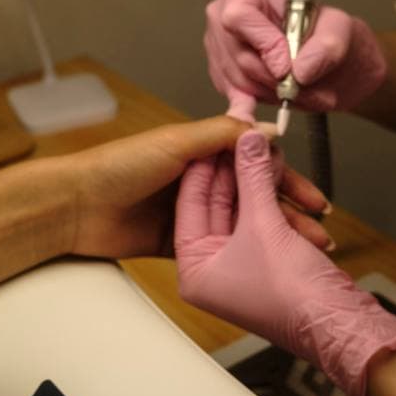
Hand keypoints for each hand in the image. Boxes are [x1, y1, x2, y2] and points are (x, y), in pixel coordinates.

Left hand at [62, 116, 331, 259]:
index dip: (286, 180)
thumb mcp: (177, 142)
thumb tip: (270, 132)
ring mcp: (191, 214)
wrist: (75, 208)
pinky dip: (247, 254)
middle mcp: (200, 182)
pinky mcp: (179, 243)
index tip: (314, 198)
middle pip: (255, 197)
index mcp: (202, 151)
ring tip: (305, 251)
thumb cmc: (118, 167)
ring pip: (244, 225)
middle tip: (319, 230)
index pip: (256, 164)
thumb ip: (225, 136)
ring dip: (275, 236)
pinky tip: (272, 263)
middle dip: (290, 214)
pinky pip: (220, 247)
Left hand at [175, 131, 395, 395]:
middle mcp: (211, 268)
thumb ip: (253, 173)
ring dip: (268, 187)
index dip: (212, 161)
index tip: (225, 132)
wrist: (338, 329)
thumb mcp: (262, 223)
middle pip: (221, 202)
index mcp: (194, 266)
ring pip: (247, 211)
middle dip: (244, 171)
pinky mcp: (265, 265)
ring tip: (280, 159)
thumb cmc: (289, 295)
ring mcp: (238, 267)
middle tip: (257, 140)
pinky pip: (266, 225)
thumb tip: (252, 135)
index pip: (194, 198)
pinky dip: (281, 208)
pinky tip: (296, 191)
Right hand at [205, 0, 386, 121]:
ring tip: (306, 94)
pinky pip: (237, 97)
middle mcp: (224, 18)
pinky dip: (260, 105)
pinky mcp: (222, 76)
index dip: (264, 45)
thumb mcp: (338, 29)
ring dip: (277, 94)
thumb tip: (302, 69)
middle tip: (308, 86)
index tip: (287, 66)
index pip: (240, 17)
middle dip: (277, 78)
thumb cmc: (324, 33)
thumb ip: (326, 45)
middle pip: (241, 56)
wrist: (324, 58)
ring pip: (241, 81)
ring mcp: (219, 48)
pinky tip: (277, 107)